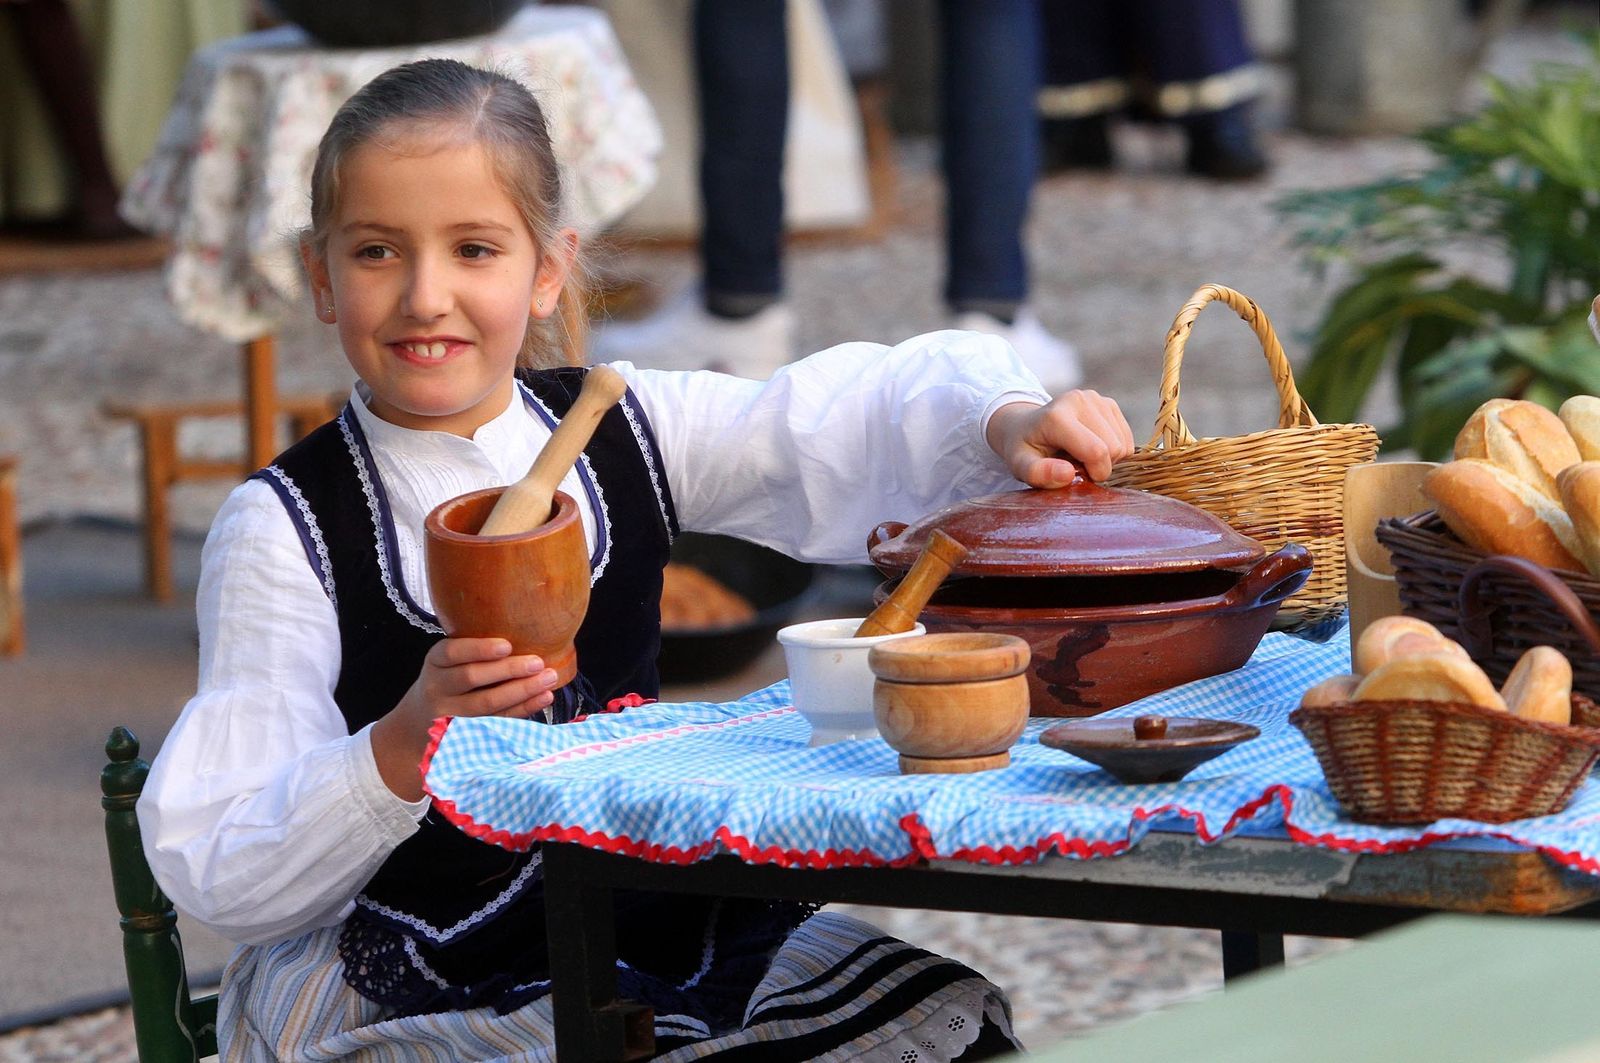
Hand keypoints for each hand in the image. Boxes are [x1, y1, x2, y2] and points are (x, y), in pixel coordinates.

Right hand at [372, 637, 559, 798]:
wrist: (417, 723)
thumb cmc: (447, 680)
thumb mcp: (447, 661)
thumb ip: (473, 651)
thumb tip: (527, 631)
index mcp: (435, 662)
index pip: (452, 653)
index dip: (479, 649)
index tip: (507, 645)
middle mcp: (437, 687)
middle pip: (471, 678)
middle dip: (508, 670)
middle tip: (537, 662)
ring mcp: (449, 714)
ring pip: (485, 704)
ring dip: (521, 691)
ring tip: (548, 678)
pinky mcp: (464, 734)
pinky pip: (496, 721)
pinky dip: (523, 710)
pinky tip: (543, 698)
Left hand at [985, 390, 1135, 484]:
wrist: (1025, 427)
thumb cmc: (1024, 450)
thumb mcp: (1021, 466)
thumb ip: (1039, 473)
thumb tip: (1068, 474)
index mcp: (1057, 416)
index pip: (1096, 451)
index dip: (1095, 473)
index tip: (1079, 477)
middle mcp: (1079, 400)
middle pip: (1114, 448)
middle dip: (1100, 466)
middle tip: (1076, 465)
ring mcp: (1096, 398)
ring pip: (1124, 445)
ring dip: (1107, 459)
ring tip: (1080, 455)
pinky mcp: (1108, 403)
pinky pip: (1127, 439)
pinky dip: (1114, 451)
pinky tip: (1091, 447)